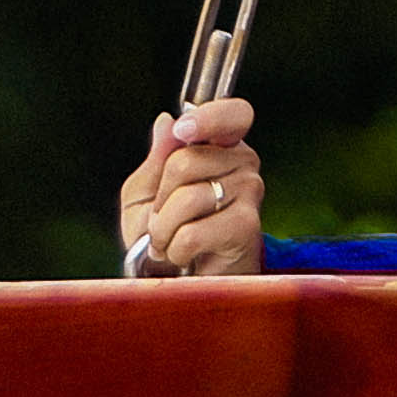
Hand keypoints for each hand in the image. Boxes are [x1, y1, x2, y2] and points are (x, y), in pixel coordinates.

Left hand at [121, 100, 265, 279]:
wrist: (184, 282)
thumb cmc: (166, 235)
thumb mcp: (145, 194)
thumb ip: (155, 160)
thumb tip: (167, 123)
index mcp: (221, 147)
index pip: (233, 114)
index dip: (210, 117)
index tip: (183, 130)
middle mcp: (243, 164)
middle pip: (184, 160)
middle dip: (161, 197)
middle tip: (166, 219)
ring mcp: (250, 193)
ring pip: (186, 197)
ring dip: (164, 228)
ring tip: (172, 240)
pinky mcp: (247, 226)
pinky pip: (191, 231)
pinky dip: (175, 249)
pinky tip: (185, 255)